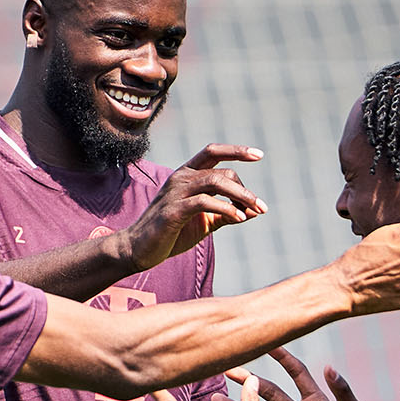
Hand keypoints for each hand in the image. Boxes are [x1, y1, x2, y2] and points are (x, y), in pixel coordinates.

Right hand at [122, 145, 268, 269]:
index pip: (213, 152)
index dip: (236, 150)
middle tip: (261, 207)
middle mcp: (181, 178)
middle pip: (222, 172)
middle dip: (245, 190)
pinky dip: (225, 209)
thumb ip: (226, 213)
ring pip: (216, 182)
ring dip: (241, 196)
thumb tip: (254, 211)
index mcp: (186, 175)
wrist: (138, 250)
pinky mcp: (173, 211)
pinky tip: (238, 219)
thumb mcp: (204, 221)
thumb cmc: (171, 233)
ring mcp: (175, 193)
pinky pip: (204, 202)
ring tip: (256, 210)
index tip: (259, 155)